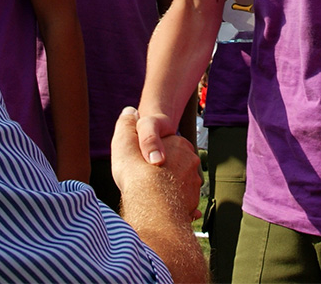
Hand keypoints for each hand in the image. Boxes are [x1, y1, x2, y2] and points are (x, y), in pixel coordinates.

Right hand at [112, 107, 206, 281]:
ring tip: (153, 199)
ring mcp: (194, 184)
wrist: (150, 209)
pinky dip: (176, 205)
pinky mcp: (193, 204)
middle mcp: (191, 162)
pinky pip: (184, 203)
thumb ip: (127, 124)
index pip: (167, 146)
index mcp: (179, 145)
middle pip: (175, 166)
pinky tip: (163, 209)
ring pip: (180, 186)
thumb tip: (130, 112)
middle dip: (165, 173)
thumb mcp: (126, 141)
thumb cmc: (136, 173)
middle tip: (147, 182)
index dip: (152, 153)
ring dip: (170, 190)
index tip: (141, 162)